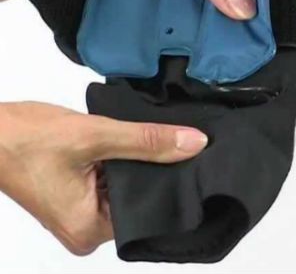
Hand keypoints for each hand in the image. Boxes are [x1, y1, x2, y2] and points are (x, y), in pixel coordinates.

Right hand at [0, 101, 206, 254]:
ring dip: (137, 163)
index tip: (194, 155)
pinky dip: (122, 161)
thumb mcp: (95, 135)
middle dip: (155, 169)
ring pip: (127, 186)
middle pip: (139, 197)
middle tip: (178, 142)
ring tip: (157, 139)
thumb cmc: (28, 138)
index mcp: (92, 231)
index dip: (172, 179)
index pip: (150, 208)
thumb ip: (146, 141)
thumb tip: (195, 143)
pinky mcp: (77, 196)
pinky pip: (112, 181)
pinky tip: (133, 143)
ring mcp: (81, 214)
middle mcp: (88, 231)